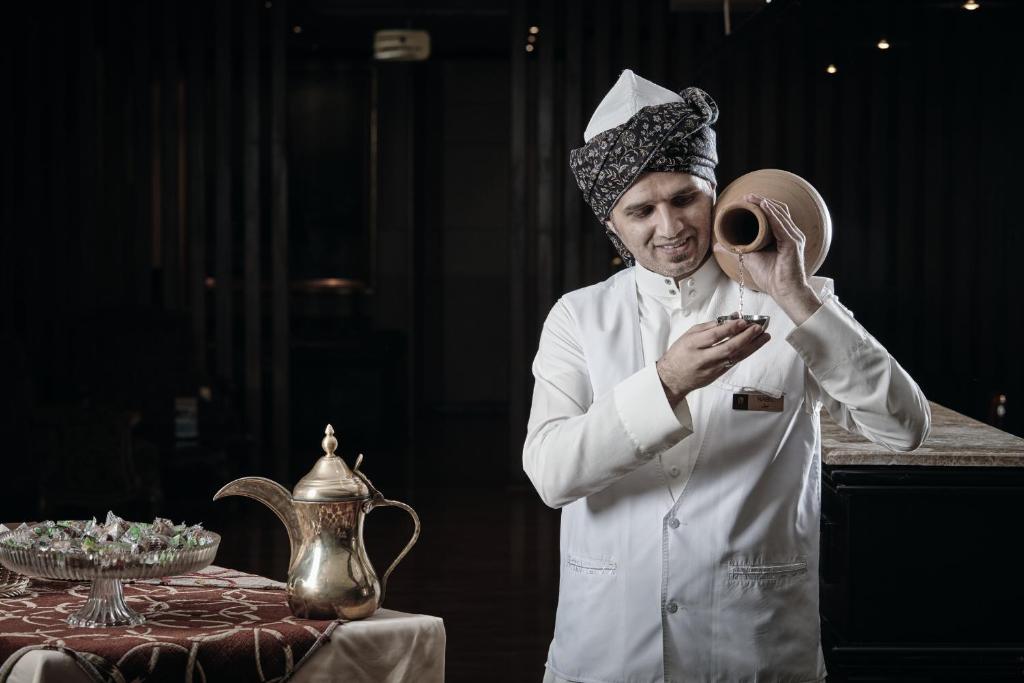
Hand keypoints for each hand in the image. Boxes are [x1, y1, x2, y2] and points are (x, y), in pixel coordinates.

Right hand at [655, 318, 770, 405]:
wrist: (673, 378)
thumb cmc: (680, 353)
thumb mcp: (689, 335)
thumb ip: (710, 326)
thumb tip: (731, 317)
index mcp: (693, 344)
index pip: (714, 336)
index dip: (730, 328)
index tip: (743, 320)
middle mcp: (703, 358)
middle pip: (728, 347)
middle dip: (746, 337)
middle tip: (758, 328)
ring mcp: (712, 368)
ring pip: (735, 356)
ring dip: (752, 346)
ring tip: (764, 336)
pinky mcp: (718, 375)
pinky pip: (734, 362)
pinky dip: (746, 353)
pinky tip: (755, 345)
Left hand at [713, 193, 822, 324]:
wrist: (783, 291)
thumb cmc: (771, 277)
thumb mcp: (749, 259)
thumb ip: (735, 250)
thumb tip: (718, 245)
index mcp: (783, 236)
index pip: (774, 214)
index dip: (761, 205)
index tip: (745, 200)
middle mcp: (791, 234)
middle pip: (777, 210)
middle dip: (761, 201)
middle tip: (746, 196)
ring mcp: (793, 237)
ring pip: (779, 214)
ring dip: (765, 204)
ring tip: (751, 198)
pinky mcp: (792, 243)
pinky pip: (781, 225)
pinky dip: (771, 214)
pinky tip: (763, 206)